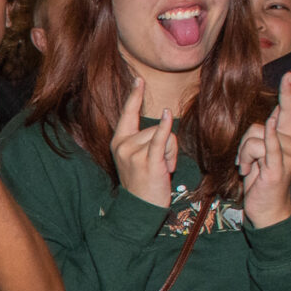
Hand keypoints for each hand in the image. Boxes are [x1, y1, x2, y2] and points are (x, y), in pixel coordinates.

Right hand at [108, 80, 177, 208]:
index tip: (138, 80)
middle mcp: (123, 146)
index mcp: (119, 142)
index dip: (134, 96)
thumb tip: (165, 120)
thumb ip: (147, 139)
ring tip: (163, 169)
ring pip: (163, 136)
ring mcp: (134, 154)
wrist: (140, 209)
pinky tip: (167, 116)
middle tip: (161, 164)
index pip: (127, 114)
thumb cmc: (143, 183)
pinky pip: (160, 139)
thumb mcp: (139, 158)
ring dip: (171, 152)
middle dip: (167, 143)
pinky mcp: (148, 162)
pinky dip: (166, 129)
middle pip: (155, 127)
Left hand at [239, 71, 290, 228]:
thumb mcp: (261, 154)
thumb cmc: (262, 179)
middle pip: (259, 126)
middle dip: (245, 143)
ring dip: (243, 156)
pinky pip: (268, 147)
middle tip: (246, 163)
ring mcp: (286, 156)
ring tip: (249, 171)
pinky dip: (267, 138)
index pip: (288, 111)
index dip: (288, 93)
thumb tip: (269, 119)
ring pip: (253, 139)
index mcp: (289, 138)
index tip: (289, 75)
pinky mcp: (277, 168)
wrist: (268, 209)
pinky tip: (271, 128)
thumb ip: (264, 135)